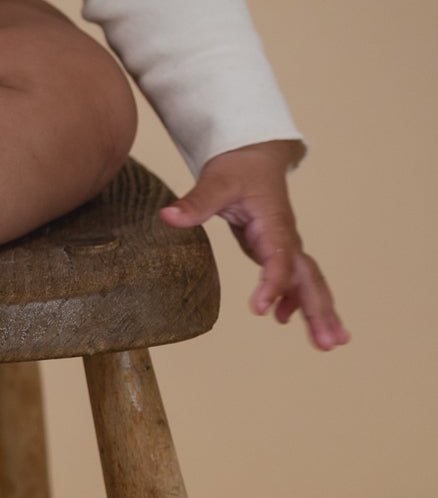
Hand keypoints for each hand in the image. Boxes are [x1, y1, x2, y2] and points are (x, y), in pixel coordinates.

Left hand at [160, 141, 349, 351]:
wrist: (253, 152)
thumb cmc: (237, 165)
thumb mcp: (215, 180)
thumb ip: (195, 201)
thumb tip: (168, 217)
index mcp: (273, 222)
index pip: (279, 258)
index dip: (274, 284)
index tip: (261, 310)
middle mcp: (285, 236)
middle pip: (307, 276)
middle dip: (319, 309)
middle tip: (329, 344)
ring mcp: (283, 244)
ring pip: (308, 281)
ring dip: (319, 312)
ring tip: (329, 345)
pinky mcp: (275, 248)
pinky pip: (294, 279)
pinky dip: (297, 300)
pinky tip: (284, 320)